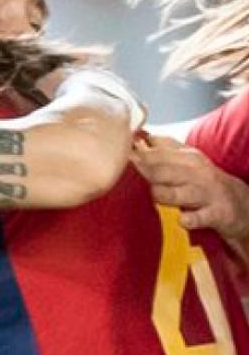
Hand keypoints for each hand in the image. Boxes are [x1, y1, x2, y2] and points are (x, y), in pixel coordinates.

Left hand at [133, 136, 248, 238]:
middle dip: (142, 175)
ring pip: (175, 193)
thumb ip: (163, 147)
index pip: (155, 153)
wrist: (238, 204)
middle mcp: (196, 173)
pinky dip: (187, 219)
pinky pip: (197, 218)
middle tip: (127, 179)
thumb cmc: (203, 181)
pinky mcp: (215, 215)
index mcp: (187, 157)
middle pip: (161, 172)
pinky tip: (181, 219)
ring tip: (154, 197)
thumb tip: (137, 135)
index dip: (134, 157)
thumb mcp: (187, 159)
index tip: (118, 159)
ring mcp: (205, 194)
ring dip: (160, 195)